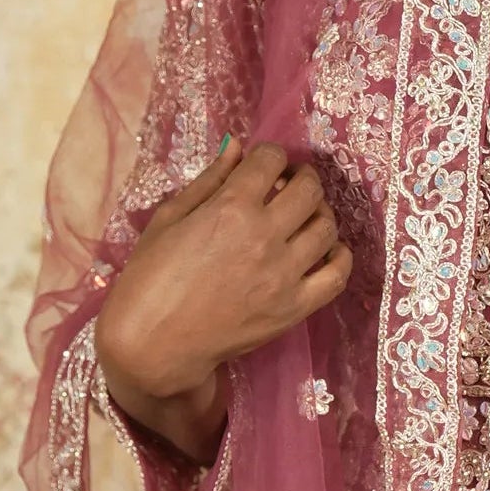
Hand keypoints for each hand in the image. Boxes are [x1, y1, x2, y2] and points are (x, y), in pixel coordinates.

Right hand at [94, 138, 351, 457]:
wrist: (154, 343)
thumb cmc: (150, 277)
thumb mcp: (169, 218)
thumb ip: (209, 180)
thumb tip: (237, 147)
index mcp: (231, 208)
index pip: (271, 160)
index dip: (268, 156)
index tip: (263, 165)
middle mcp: (265, 235)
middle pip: (309, 190)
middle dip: (301, 179)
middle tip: (289, 187)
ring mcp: (285, 274)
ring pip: (327, 228)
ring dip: (319, 214)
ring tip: (303, 218)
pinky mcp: (295, 307)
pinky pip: (337, 275)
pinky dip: (339, 257)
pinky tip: (326, 251)